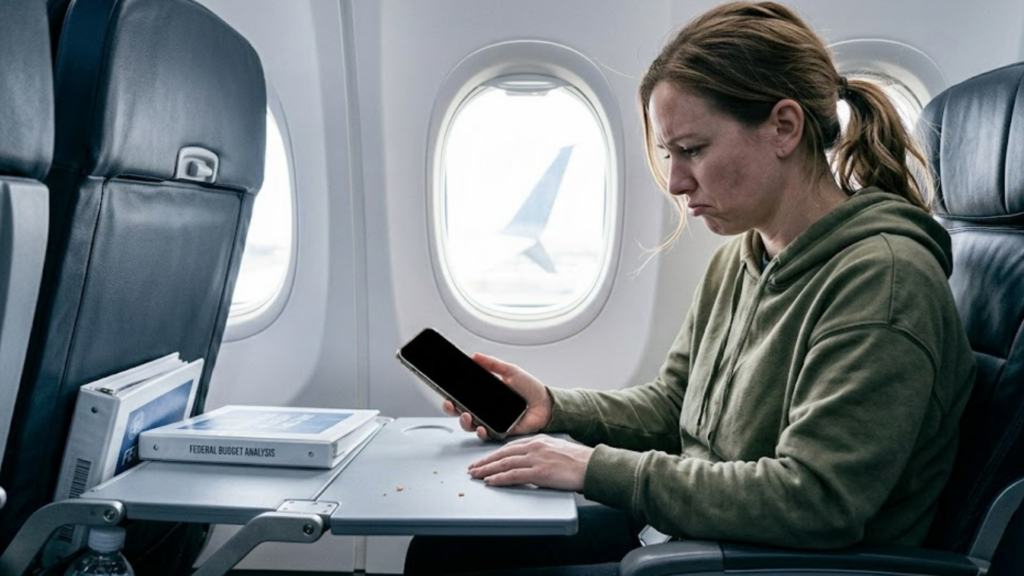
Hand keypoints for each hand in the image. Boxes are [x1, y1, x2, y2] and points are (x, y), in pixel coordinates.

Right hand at [442, 353, 552, 439]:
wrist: (546, 403)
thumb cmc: (530, 388)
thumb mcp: (510, 371)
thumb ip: (492, 364)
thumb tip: (474, 355)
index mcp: (485, 395)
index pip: (462, 396)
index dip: (451, 395)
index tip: (444, 392)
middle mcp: (485, 409)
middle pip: (460, 412)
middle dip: (451, 410)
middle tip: (450, 404)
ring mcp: (491, 422)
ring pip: (470, 426)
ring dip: (464, 422)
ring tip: (466, 416)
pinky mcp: (500, 432)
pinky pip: (486, 435)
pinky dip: (481, 432)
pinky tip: (480, 427)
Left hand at [467, 435, 593, 491]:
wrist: (592, 466)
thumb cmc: (578, 461)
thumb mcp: (556, 449)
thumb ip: (540, 453)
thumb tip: (529, 462)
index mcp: (538, 440)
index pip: (509, 446)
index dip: (493, 454)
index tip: (483, 460)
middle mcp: (534, 446)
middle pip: (503, 454)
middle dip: (485, 461)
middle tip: (473, 468)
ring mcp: (536, 459)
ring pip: (504, 464)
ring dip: (487, 470)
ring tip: (476, 475)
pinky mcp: (540, 472)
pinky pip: (514, 475)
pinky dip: (500, 479)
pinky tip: (490, 482)